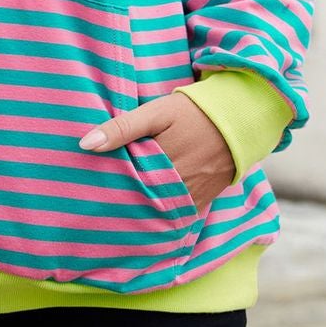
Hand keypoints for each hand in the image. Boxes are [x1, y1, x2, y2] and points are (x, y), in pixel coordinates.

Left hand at [78, 90, 234, 215]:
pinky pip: (178, 214)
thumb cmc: (193, 111)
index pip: (126, 184)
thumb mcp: (157, 112)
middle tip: (95, 206)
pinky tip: (145, 214)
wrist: (239, 118)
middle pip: (140, 202)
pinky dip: (162, 215)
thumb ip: (123, 128)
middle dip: (120, 203)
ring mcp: (192, 195)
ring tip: (114, 214)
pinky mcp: (203, 200)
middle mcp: (178, 185)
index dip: (107, 187)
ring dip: (140, 211)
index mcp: (162, 163)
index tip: (87, 190)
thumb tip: (86, 144)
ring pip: (158, 212)